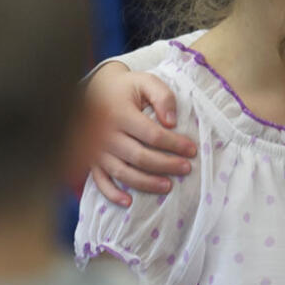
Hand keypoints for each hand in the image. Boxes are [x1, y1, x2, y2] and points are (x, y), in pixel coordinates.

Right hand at [86, 62, 196, 201]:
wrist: (94, 89)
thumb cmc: (126, 88)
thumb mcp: (145, 82)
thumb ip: (162, 96)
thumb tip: (171, 122)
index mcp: (120, 114)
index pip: (152, 135)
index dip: (174, 144)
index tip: (192, 150)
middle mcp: (106, 134)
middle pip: (140, 157)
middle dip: (166, 165)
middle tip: (186, 169)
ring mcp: (97, 149)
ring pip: (122, 172)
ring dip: (146, 183)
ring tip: (168, 186)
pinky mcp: (92, 159)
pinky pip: (100, 181)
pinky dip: (112, 194)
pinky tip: (129, 202)